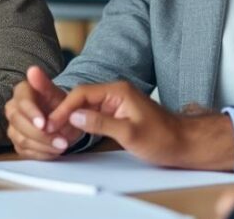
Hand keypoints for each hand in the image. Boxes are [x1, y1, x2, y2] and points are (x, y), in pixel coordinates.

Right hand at [5, 65, 81, 158]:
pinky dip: (41, 154)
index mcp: (21, 93)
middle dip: (39, 134)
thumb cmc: (59, 104)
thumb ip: (44, 83)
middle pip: (18, 123)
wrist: (64, 120)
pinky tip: (54, 151)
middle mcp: (13, 109)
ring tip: (62, 146)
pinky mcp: (18, 143)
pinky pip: (25, 152)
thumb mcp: (56, 93)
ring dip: (43, 145)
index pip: (21, 103)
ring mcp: (14, 127)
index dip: (31, 113)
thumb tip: (32, 69)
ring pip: (21, 139)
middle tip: (61, 140)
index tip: (44, 123)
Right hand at [49, 81, 233, 170]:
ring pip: (84, 107)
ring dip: (70, 119)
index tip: (51, 122)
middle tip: (49, 128)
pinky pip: (92, 115)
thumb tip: (74, 117)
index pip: (82, 94)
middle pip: (80, 98)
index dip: (64, 108)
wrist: (185, 143)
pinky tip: (71, 133)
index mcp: (118, 90)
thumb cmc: (163, 138)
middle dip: (62, 112)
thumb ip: (101, 123)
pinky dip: (80, 124)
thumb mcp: (130, 133)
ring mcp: (115, 102)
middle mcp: (115, 92)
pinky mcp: (116, 113)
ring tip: (56, 132)